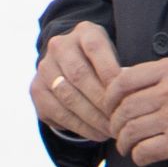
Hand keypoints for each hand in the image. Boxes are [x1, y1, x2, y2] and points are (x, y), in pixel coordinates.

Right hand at [33, 22, 121, 140]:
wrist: (68, 66)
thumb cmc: (102, 64)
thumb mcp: (114, 58)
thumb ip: (121, 72)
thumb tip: (132, 97)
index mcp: (83, 32)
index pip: (96, 49)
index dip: (111, 73)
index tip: (127, 97)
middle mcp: (59, 46)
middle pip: (80, 75)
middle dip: (102, 101)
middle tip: (120, 120)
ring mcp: (44, 67)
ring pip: (68, 97)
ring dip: (93, 118)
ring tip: (111, 131)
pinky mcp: (36, 89)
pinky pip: (58, 112)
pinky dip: (80, 127)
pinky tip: (97, 134)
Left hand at [110, 57, 167, 166]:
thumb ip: (159, 76)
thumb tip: (121, 79)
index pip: (123, 80)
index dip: (109, 97)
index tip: (109, 108)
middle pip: (124, 109)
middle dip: (115, 124)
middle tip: (118, 132)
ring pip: (130, 131)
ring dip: (124, 142)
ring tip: (127, 146)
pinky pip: (144, 151)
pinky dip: (138, 157)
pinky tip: (142, 157)